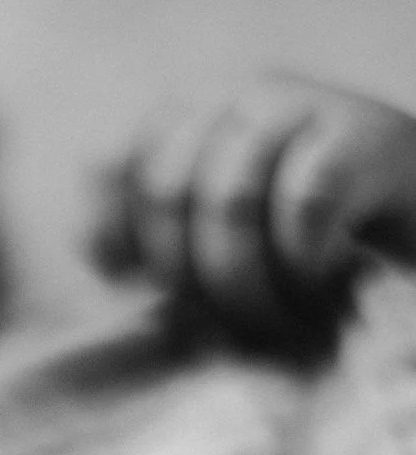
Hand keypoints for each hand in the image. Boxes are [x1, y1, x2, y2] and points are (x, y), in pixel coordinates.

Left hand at [90, 76, 415, 344]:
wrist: (410, 234)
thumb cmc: (302, 258)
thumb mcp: (212, 254)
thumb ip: (151, 244)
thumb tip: (101, 258)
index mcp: (185, 121)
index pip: (110, 169)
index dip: (118, 242)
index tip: (145, 292)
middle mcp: (235, 97)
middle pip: (165, 189)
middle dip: (188, 278)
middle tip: (226, 326)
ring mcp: (300, 105)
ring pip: (228, 199)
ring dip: (246, 285)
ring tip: (277, 322)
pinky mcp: (365, 135)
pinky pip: (304, 205)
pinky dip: (303, 264)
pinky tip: (319, 283)